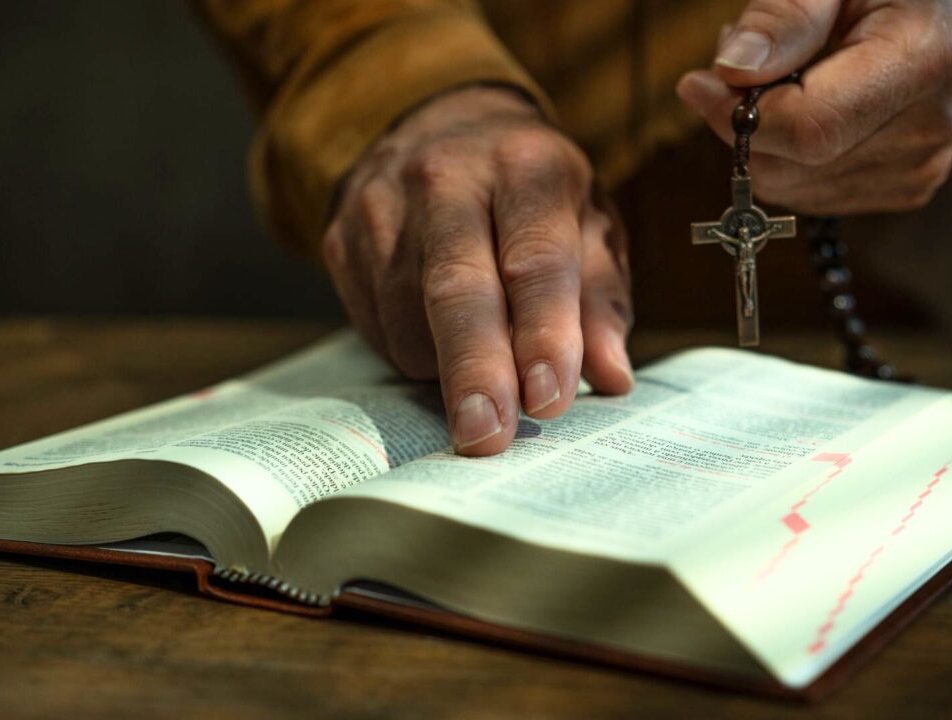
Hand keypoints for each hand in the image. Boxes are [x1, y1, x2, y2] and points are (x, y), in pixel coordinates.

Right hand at [322, 87, 632, 455]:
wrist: (441, 125)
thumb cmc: (534, 195)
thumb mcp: (589, 225)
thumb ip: (601, 301)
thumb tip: (610, 376)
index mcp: (526, 165)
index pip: (535, 259)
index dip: (543, 334)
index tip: (548, 399)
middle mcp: (447, 177)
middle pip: (456, 287)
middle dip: (475, 370)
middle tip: (487, 438)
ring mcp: (382, 206)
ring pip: (408, 317)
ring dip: (447, 371)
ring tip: (486, 372)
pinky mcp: (341, 239)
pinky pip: (374, 325)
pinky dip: (414, 354)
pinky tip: (441, 341)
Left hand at [677, 0, 951, 213]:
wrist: (946, 8)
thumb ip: (785, 14)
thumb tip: (733, 70)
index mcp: (923, 60)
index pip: (810, 129)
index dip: (739, 115)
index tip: (699, 83)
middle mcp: (930, 127)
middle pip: (795, 165)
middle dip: (744, 123)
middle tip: (739, 68)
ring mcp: (921, 166)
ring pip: (794, 187)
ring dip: (763, 141)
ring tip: (780, 78)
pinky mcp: (907, 187)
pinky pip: (813, 193)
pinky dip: (789, 158)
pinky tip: (805, 106)